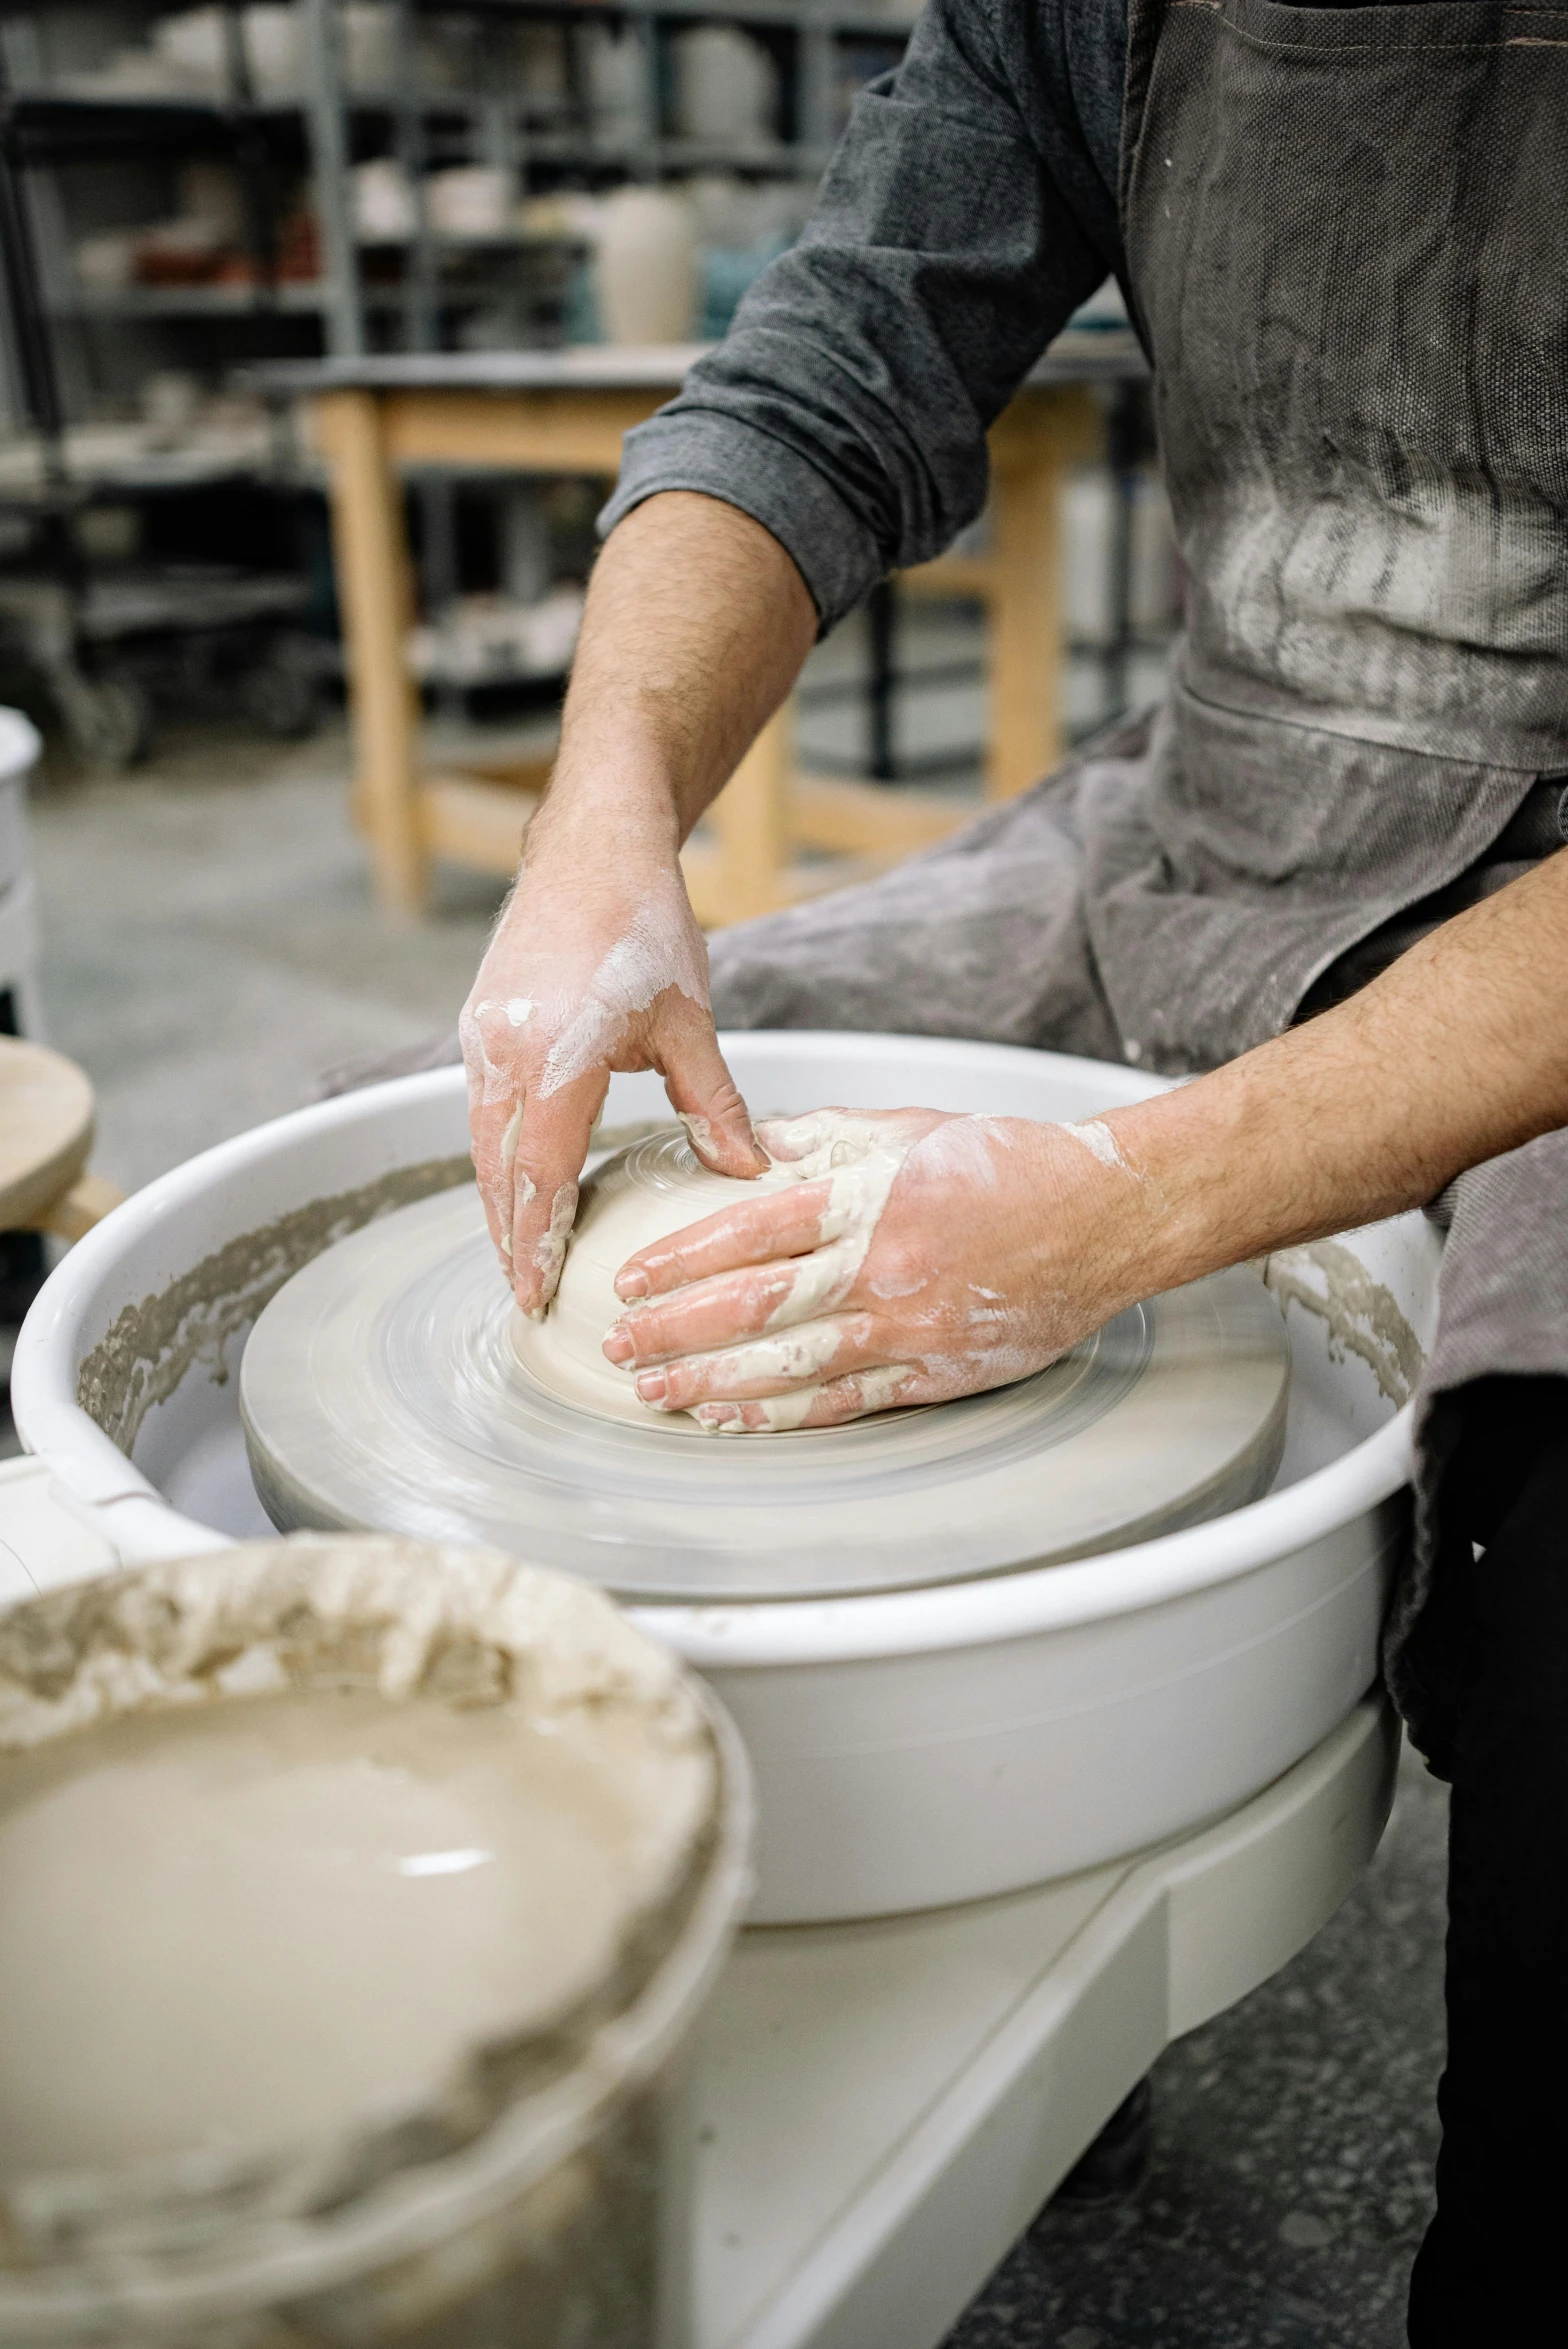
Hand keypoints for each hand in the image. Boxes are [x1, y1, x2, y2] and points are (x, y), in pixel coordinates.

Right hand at [461, 832, 765, 1316]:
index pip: (542, 1176)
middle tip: (522, 1297)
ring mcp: (483, 1038)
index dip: (540, 1241)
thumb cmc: (644, 925)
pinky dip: (496, 1156)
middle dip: (508, 1239)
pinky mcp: (480, 1025)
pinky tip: (515, 1183)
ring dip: (497, 1202)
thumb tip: (751, 1172)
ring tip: (516, 1255)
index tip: (538, 1293)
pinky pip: (481, 1109)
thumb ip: (715, 1105)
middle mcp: (505, 1054)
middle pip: (498, 1172)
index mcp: (557, 1059)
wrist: (592, 847)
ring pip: (482, 1143)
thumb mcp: (690, 1022)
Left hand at [599, 1106, 1148, 1429]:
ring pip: (788, 1364)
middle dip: (676, 1329)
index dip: (683, 1259)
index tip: (634, 1278)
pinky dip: (778, 1414)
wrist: (1106, 1216)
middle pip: (754, 1305)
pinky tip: (729, 1418)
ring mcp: (908, 1325)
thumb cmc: (1012, 1165)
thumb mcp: (911, 1128)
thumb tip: (754, 1146)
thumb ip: (829, 1140)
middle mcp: (882, 1265)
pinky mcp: (934, 1371)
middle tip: (621, 1344)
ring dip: (711, 1381)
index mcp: (871, 1197)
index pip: (751, 1230)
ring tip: (656, 1391)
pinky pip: (842, 1401)